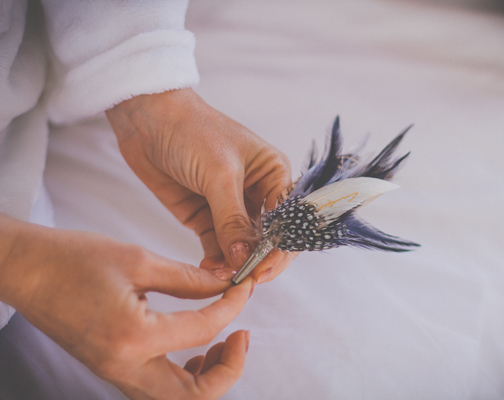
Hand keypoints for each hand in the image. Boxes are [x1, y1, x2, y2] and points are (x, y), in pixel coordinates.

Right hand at [0, 214, 253, 399]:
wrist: (27, 271)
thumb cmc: (73, 260)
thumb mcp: (139, 260)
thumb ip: (189, 277)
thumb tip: (224, 283)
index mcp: (133, 337)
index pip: (203, 330)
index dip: (232, 306)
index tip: (243, 287)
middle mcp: (125, 367)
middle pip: (195, 395)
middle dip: (230, 368)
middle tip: (242, 336)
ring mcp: (116, 373)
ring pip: (177, 398)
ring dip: (209, 377)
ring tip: (223, 342)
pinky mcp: (113, 368)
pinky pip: (159, 387)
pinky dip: (186, 376)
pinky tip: (195, 347)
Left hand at [106, 89, 295, 282]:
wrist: (147, 120)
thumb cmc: (193, 131)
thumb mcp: (219, 174)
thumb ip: (232, 219)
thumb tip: (242, 259)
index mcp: (273, 175)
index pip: (287, 220)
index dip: (279, 248)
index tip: (263, 270)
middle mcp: (257, 194)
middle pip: (268, 239)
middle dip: (258, 260)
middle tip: (245, 281)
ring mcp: (230, 208)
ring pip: (241, 247)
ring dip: (235, 265)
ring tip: (223, 279)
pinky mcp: (205, 218)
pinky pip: (216, 247)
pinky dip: (215, 262)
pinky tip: (210, 273)